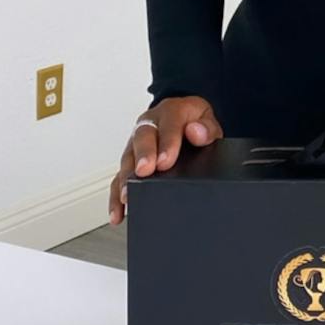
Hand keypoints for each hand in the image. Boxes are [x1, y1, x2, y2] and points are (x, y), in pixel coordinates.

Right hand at [108, 95, 223, 225]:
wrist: (186, 120)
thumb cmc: (195, 122)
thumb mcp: (207, 119)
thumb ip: (207, 127)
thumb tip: (196, 132)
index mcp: (170, 111)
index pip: (168, 124)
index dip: (167, 142)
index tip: (166, 161)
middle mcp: (150, 125)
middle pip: (142, 137)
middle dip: (143, 156)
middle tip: (144, 172)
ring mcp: (136, 143)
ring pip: (127, 158)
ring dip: (125, 178)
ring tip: (127, 197)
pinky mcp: (130, 161)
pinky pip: (119, 176)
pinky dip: (117, 195)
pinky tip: (119, 212)